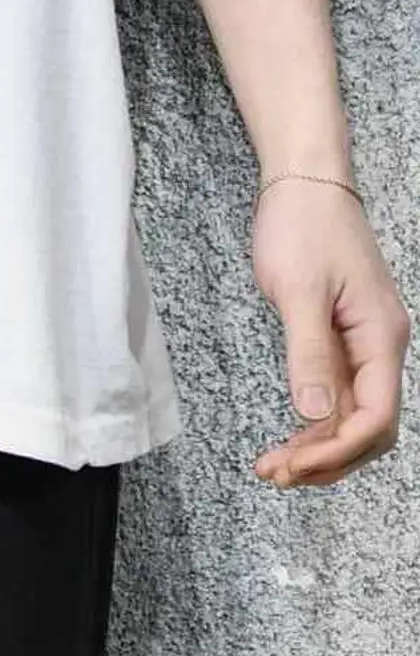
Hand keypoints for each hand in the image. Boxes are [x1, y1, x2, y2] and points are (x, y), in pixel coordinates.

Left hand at [250, 177, 409, 488]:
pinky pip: (339, 393)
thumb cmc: (304, 223)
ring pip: (353, 415)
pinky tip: (291, 434)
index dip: (337, 449)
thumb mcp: (299, 289)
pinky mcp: (342, 335)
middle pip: (369, 427)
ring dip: (320, 446)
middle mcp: (380, 345)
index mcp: (381, 336)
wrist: (304, 180)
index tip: (293, 464)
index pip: (376, 416)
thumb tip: (316, 413)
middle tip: (277, 475)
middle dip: (328, 459)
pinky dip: (316, 419)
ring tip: (275, 466)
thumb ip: (309, 353)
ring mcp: (363, 342)